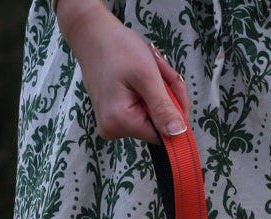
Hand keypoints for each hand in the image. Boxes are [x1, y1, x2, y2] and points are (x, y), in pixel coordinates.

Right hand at [56, 0, 189, 142]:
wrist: (92, 33)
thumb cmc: (116, 48)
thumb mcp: (146, 76)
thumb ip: (163, 108)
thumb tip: (178, 134)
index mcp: (120, 122)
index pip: (165, 134)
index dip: (176, 111)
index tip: (173, 86)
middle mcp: (114, 128)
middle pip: (160, 123)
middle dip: (168, 96)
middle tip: (160, 70)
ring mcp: (114, 122)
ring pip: (155, 114)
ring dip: (161, 90)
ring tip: (150, 68)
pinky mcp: (116, 113)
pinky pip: (145, 107)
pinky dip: (151, 90)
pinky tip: (143, 73)